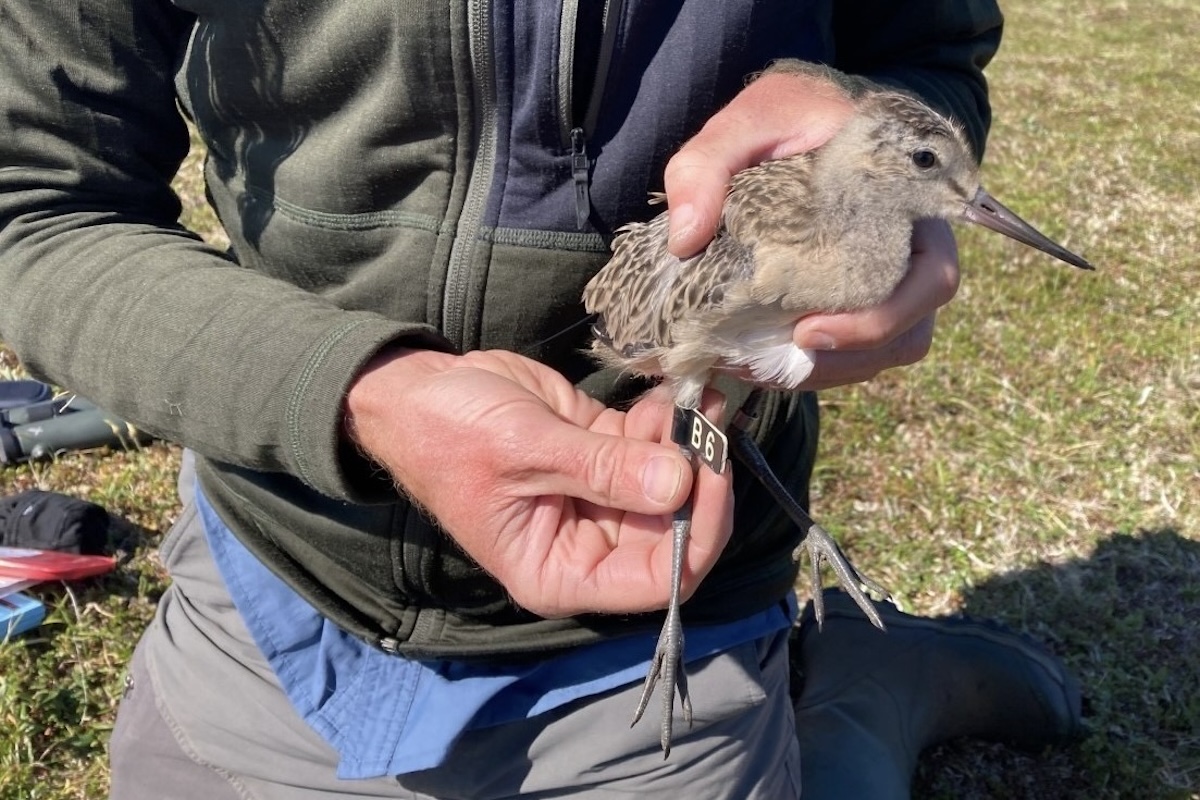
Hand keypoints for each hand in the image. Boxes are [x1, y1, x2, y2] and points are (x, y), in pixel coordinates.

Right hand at [344, 349, 733, 617]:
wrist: (416, 392)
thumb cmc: (449, 435)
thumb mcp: (524, 452)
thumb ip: (602, 469)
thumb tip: (680, 483)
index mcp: (561, 572)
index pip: (655, 580)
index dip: (695, 534)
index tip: (710, 474)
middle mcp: (588, 545)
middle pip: (674, 529)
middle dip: (700, 478)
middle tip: (714, 421)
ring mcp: (601, 499)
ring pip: (671, 483)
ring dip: (693, 442)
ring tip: (704, 396)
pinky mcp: (604, 454)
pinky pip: (653, 445)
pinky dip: (672, 420)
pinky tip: (681, 390)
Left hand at [665, 70, 959, 390]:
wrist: (803, 116)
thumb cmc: (794, 112)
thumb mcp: (752, 117)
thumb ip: (710, 163)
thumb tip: (685, 239)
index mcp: (914, 206)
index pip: (933, 279)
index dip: (882, 320)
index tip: (807, 329)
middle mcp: (915, 251)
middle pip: (909, 334)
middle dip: (842, 360)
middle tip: (768, 359)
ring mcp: (892, 281)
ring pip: (882, 354)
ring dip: (822, 371)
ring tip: (751, 366)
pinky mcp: (859, 299)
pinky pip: (852, 352)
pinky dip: (807, 366)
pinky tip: (755, 360)